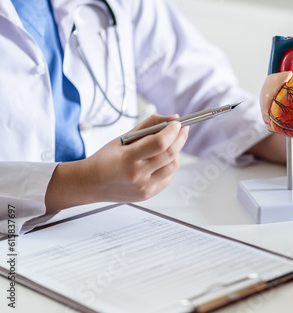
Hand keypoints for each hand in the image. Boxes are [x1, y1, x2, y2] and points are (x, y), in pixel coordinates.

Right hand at [45, 115, 188, 211]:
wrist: (91, 183)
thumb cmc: (106, 158)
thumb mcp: (123, 137)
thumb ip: (149, 125)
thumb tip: (173, 119)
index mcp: (128, 158)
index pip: (160, 143)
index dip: (173, 131)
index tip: (178, 123)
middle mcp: (137, 175)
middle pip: (170, 154)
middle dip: (180, 138)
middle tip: (182, 129)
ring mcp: (144, 187)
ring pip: (173, 166)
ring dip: (176, 152)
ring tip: (169, 145)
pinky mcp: (148, 194)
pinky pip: (168, 178)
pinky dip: (169, 166)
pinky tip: (161, 160)